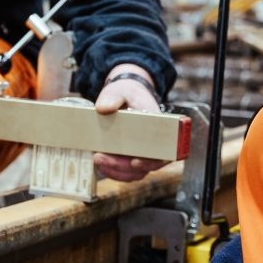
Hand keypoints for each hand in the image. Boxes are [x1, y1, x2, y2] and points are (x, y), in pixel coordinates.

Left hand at [95, 63, 168, 182]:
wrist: (126, 95)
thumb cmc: (128, 93)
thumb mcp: (120, 91)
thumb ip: (112, 96)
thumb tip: (102, 108)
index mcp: (160, 128)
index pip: (164, 152)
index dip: (152, 161)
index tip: (134, 162)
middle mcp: (155, 144)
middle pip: (146, 165)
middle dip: (122, 166)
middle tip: (100, 158)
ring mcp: (143, 153)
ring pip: (135, 172)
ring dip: (116, 171)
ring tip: (98, 161)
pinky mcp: (131, 157)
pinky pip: (127, 171)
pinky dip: (114, 171)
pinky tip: (101, 165)